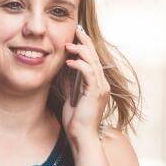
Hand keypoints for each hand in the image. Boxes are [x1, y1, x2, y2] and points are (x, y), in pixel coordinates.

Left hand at [60, 24, 107, 139]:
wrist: (81, 136)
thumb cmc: (75, 121)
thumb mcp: (70, 96)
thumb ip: (69, 83)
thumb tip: (63, 69)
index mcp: (97, 83)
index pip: (92, 59)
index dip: (85, 45)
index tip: (76, 34)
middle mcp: (102, 83)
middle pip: (95, 56)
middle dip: (85, 41)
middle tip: (76, 29)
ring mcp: (100, 88)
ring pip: (93, 62)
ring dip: (80, 51)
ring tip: (68, 45)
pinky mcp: (96, 93)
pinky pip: (89, 73)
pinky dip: (79, 65)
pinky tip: (69, 61)